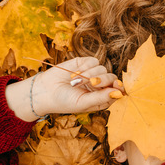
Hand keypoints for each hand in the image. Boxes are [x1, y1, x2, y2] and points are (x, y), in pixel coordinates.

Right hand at [5, 57, 123, 120]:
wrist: (45, 91)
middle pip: (112, 78)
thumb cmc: (64, 101)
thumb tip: (119, 93)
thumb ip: (101, 98)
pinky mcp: (84, 63)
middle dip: (103, 80)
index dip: (118, 87)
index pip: (117, 91)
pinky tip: (74, 75)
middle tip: (92, 83)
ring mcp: (92, 74)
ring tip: (75, 82)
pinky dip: (85, 67)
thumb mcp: (83, 103)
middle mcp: (98, 86)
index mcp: (101, 98)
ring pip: (103, 69)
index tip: (116, 85)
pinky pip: (94, 61)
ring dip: (89, 75)